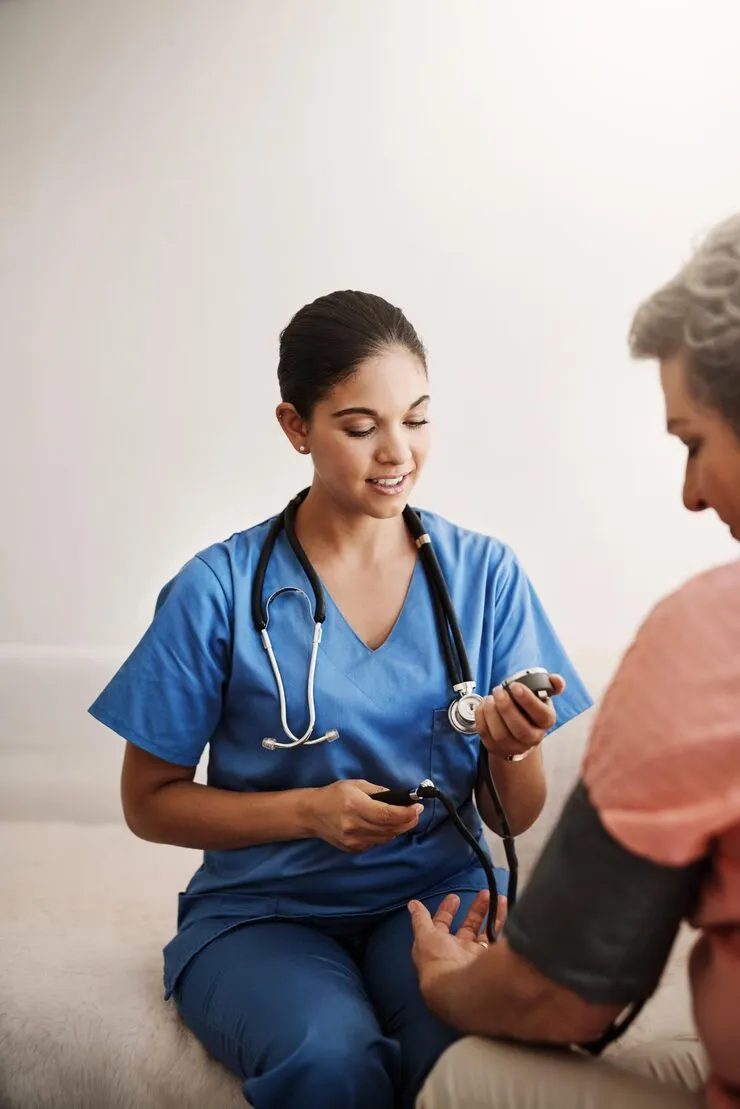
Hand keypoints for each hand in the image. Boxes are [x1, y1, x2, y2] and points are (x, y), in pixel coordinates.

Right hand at [308, 779, 422, 852]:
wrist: (312, 814)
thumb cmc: (335, 795)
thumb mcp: (356, 785)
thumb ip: (379, 792)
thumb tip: (400, 798)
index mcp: (356, 806)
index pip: (388, 814)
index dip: (407, 813)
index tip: (418, 807)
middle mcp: (355, 825)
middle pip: (390, 828)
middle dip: (408, 821)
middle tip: (416, 812)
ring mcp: (354, 840)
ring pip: (386, 838)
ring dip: (399, 829)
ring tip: (405, 818)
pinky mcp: (353, 849)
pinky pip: (377, 843)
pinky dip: (386, 835)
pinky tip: (386, 826)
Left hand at [408, 891, 493, 1019]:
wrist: (461, 988)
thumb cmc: (438, 961)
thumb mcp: (425, 937)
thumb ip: (420, 920)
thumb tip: (412, 905)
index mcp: (438, 948)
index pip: (441, 926)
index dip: (446, 911)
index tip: (454, 897)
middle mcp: (457, 953)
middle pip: (467, 927)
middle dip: (474, 910)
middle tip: (483, 893)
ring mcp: (475, 957)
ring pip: (484, 931)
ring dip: (490, 913)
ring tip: (496, 896)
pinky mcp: (490, 960)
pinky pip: (497, 937)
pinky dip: (502, 921)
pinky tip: (504, 907)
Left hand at [475, 674, 564, 760]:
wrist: (519, 733)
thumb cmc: (530, 711)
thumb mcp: (542, 698)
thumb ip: (550, 686)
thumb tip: (557, 680)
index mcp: (545, 721)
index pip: (541, 715)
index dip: (528, 700)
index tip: (515, 686)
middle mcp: (532, 737)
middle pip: (520, 728)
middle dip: (506, 707)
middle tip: (498, 691)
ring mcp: (513, 745)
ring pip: (500, 734)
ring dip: (491, 712)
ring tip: (490, 698)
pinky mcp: (495, 747)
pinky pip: (485, 734)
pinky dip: (481, 717)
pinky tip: (483, 706)